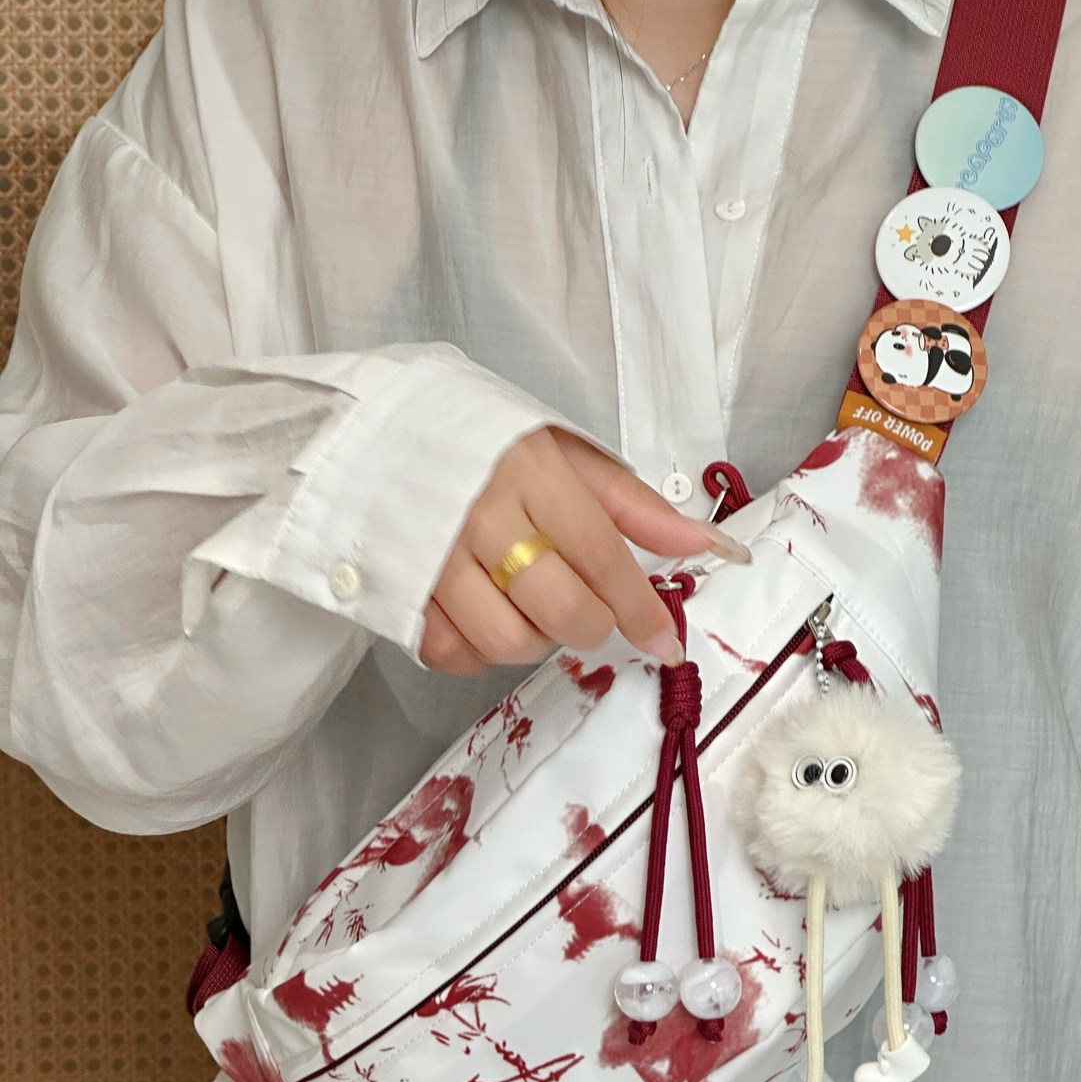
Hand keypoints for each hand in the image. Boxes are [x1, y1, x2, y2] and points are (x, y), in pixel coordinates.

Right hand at [418, 427, 751, 675]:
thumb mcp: (563, 453)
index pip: (601, 556)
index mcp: (529, 472)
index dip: (640, 608)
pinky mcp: (398, 590)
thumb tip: (704, 545)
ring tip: (528, 606)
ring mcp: (434, 557)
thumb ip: (634, 506)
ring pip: (507, 642)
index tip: (664, 641)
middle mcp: (481, 516)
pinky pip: (450, 652)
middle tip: (587, 608)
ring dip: (532, 639)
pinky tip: (482, 614)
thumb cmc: (479, 442)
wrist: (374, 429)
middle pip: (562, 610)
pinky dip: (475, 649)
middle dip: (591, 625)